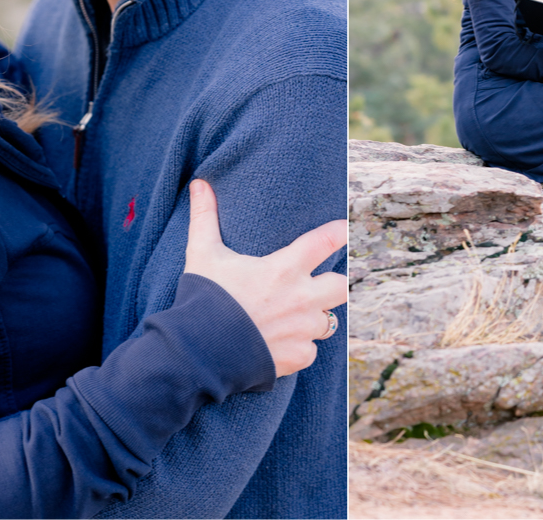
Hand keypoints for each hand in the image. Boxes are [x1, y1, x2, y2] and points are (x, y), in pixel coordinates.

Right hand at [184, 178, 347, 377]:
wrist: (197, 354)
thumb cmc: (203, 299)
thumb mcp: (203, 254)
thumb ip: (205, 217)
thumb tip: (200, 184)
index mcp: (284, 269)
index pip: (325, 242)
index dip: (340, 233)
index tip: (345, 229)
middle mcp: (301, 299)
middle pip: (342, 286)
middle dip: (334, 284)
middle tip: (317, 284)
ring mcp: (302, 330)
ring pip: (327, 322)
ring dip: (314, 317)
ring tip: (294, 316)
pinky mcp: (297, 357)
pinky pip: (310, 351)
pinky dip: (300, 347)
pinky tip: (282, 342)